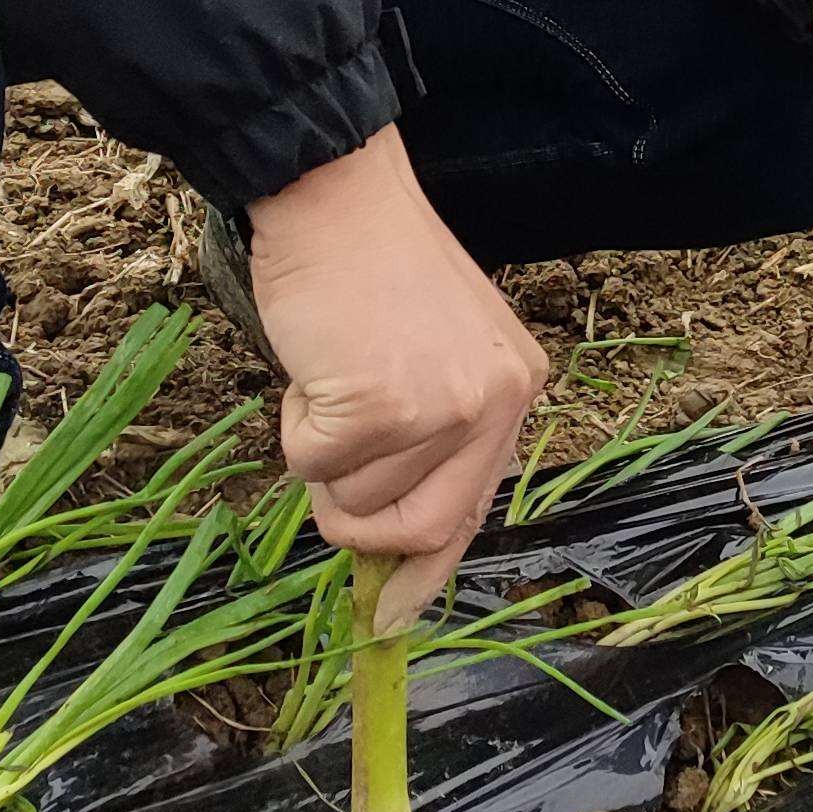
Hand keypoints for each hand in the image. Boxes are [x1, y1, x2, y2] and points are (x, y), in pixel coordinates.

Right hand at [248, 130, 548, 632]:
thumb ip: (433, 439)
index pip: (474, 507)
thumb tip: (395, 552)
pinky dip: (296, 424)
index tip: (393, 616)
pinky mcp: (382, 405)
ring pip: (354, 502)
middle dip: (358, 520)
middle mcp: (496, 401)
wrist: (335, 195)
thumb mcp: (436, 352)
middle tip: (332, 455)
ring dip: (322, 454)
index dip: (427, 569)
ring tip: (333, 372)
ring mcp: (443, 407)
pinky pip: (311, 466)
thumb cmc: (371, 269)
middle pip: (419, 530)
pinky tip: (315, 363)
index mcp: (516, 388)